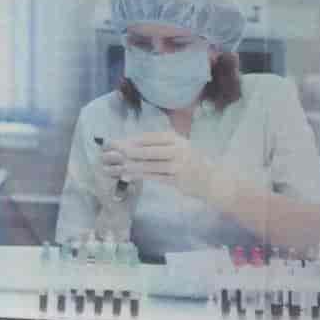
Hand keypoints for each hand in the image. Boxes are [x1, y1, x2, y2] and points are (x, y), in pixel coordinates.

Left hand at [99, 130, 240, 207]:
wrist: (212, 179)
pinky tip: (126, 176)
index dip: (128, 140)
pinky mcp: (176, 181)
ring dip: (126, 166)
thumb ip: (159, 144)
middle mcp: (175, 150)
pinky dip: (138, 176)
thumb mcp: (179, 145)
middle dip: (123, 152)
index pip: (147, 138)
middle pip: (144, 151)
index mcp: (174, 138)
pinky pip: (152, 177)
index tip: (112, 142)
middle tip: (106, 153)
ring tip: (111, 167)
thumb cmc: (192, 160)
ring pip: (146, 166)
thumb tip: (131, 143)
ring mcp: (176, 166)